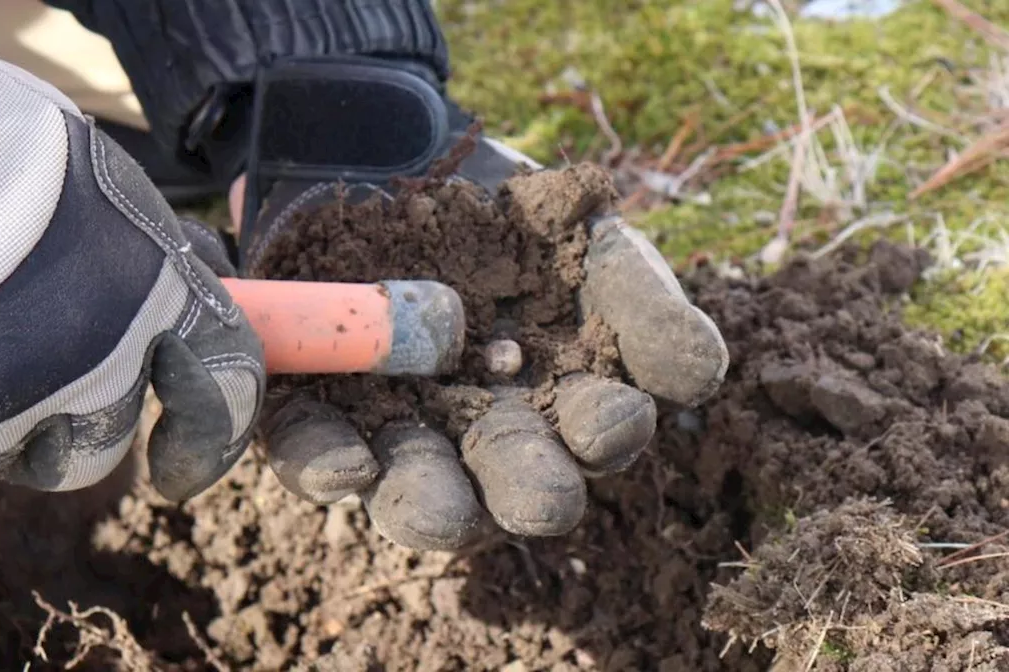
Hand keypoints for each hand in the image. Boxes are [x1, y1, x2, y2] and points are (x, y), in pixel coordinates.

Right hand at [0, 6, 263, 517]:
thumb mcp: (93, 176)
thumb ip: (148, 250)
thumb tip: (202, 279)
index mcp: (151, 300)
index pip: (223, 395)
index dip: (205, 442)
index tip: (175, 466)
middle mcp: (86, 374)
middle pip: (92, 451)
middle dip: (59, 424)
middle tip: (4, 365)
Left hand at [226, 58, 726, 548]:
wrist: (395, 159)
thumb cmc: (510, 218)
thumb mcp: (591, 243)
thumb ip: (646, 307)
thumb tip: (701, 377)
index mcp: (558, 408)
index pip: (591, 435)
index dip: (604, 433)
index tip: (610, 419)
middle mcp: (481, 440)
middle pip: (506, 487)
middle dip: (525, 492)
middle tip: (541, 498)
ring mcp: (396, 434)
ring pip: (413, 491)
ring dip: (427, 505)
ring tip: (439, 510)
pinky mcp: (314, 414)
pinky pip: (314, 453)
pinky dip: (326, 465)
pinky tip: (346, 469)